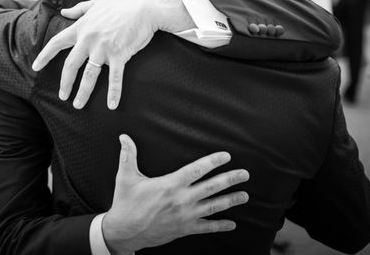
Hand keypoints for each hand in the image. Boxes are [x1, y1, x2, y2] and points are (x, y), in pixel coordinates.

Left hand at [32, 0, 157, 109]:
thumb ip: (78, 9)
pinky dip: (114, 92)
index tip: (35, 67)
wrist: (143, 8)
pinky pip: (115, 78)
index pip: (57, 43)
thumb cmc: (120, 5)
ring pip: (89, 75)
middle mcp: (88, 40)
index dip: (45, 56)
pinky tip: (112, 105)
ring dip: (83, 92)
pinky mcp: (119, 55)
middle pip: (71, 65)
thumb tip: (63, 12)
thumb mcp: (96, 3)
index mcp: (81, 28)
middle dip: (65, 83)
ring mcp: (104, 48)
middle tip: (62, 96)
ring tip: (78, 105)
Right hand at [102, 135, 248, 253]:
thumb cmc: (125, 204)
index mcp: (170, 184)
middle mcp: (181, 199)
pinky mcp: (184, 229)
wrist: (124, 232)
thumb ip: (128, 155)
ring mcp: (185, 216)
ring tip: (245, 195)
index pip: (196, 170)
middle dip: (230, 179)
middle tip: (245, 174)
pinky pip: (206, 227)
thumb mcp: (125, 177)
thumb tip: (124, 137)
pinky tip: (232, 224)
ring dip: (230, 200)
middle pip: (211, 187)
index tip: (226, 156)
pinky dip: (220, 225)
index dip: (213, 162)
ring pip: (213, 206)